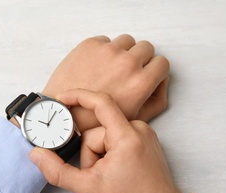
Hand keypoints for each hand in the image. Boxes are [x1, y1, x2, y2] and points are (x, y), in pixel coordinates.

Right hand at [30, 89, 201, 192]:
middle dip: (90, 152)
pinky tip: (116, 169)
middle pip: (98, 130)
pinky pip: (117, 137)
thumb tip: (37, 155)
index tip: (62, 98)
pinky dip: (109, 151)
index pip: (101, 102)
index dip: (78, 96)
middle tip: (97, 173)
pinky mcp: (145, 139)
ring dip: (99, 154)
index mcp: (127, 137)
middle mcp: (139, 129)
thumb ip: (58, 171)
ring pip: (106, 134)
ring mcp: (144, 133)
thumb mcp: (89, 189)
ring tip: (109, 174)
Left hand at [42, 34, 169, 131]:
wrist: (63, 112)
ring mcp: (108, 51)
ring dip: (122, 51)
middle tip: (126, 72)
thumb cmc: (96, 119)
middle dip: (139, 58)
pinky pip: (106, 40)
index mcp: (141, 83)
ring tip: (109, 68)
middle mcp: (127, 63)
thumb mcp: (134, 118)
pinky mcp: (90, 45)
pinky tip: (95, 66)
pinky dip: (103, 50)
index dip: (154, 69)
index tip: (145, 73)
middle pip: (146, 47)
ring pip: (127, 40)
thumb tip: (162, 81)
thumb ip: (157, 99)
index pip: (162, 62)